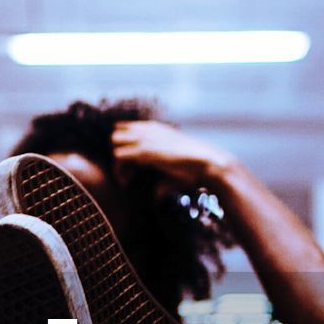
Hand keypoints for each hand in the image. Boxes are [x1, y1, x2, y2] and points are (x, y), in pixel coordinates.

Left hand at [112, 120, 232, 189]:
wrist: (208, 165)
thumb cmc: (194, 169)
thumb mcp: (175, 165)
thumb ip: (161, 171)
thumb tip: (155, 194)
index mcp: (155, 129)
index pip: (126, 128)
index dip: (125, 147)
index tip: (131, 167)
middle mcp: (148, 130)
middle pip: (116, 135)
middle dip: (118, 153)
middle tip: (128, 173)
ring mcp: (145, 139)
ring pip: (114, 144)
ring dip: (117, 164)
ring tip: (127, 179)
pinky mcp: (143, 151)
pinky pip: (118, 157)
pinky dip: (119, 172)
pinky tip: (127, 183)